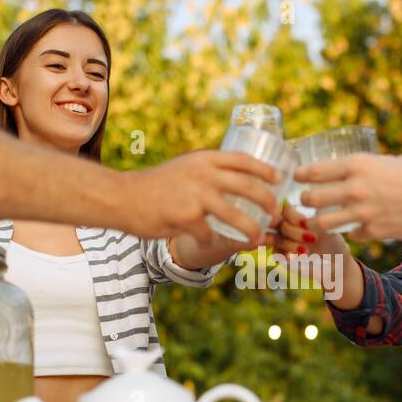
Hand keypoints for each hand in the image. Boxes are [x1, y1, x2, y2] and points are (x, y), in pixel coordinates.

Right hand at [123, 150, 280, 243]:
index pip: (243, 160)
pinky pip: (209, 235)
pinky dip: (210, 241)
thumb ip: (205, 172)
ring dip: (251, 230)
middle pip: (248, 187)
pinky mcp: (187, 217)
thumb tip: (232, 182)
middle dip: (268, 202)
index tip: (279, 179)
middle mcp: (203, 174)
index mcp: (204, 159)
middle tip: (275, 214)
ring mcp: (196, 196)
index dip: (265, 169)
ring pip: (237, 216)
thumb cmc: (153, 186)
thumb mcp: (183, 168)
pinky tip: (205, 242)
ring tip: (257, 239)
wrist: (122, 197)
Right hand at [271, 202, 349, 259]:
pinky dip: (285, 255)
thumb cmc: (331, 240)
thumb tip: (303, 221)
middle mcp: (286, 226)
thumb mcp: (325, 228)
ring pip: (277, 239)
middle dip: (294, 232)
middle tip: (313, 239)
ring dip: (291, 244)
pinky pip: (276, 254)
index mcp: (295, 215)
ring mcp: (283, 241)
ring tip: (307, 250)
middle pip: (279, 224)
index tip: (305, 223)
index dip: (292, 216)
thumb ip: (313, 221)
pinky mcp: (282, 256)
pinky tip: (294, 258)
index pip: (285, 210)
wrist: (335, 261)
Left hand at [296, 153, 401, 240]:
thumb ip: (367, 168)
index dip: (300, 175)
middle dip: (305, 201)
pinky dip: (354, 231)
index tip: (296, 176)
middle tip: (308, 201)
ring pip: (323, 223)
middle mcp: (355, 189)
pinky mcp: (374, 232)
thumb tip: (351, 173)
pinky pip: (352, 234)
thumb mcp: (389, 161)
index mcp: (358, 165)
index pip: (314, 171)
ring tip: (324, 219)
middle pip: (311, 199)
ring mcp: (363, 213)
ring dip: (321, 222)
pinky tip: (360, 226)